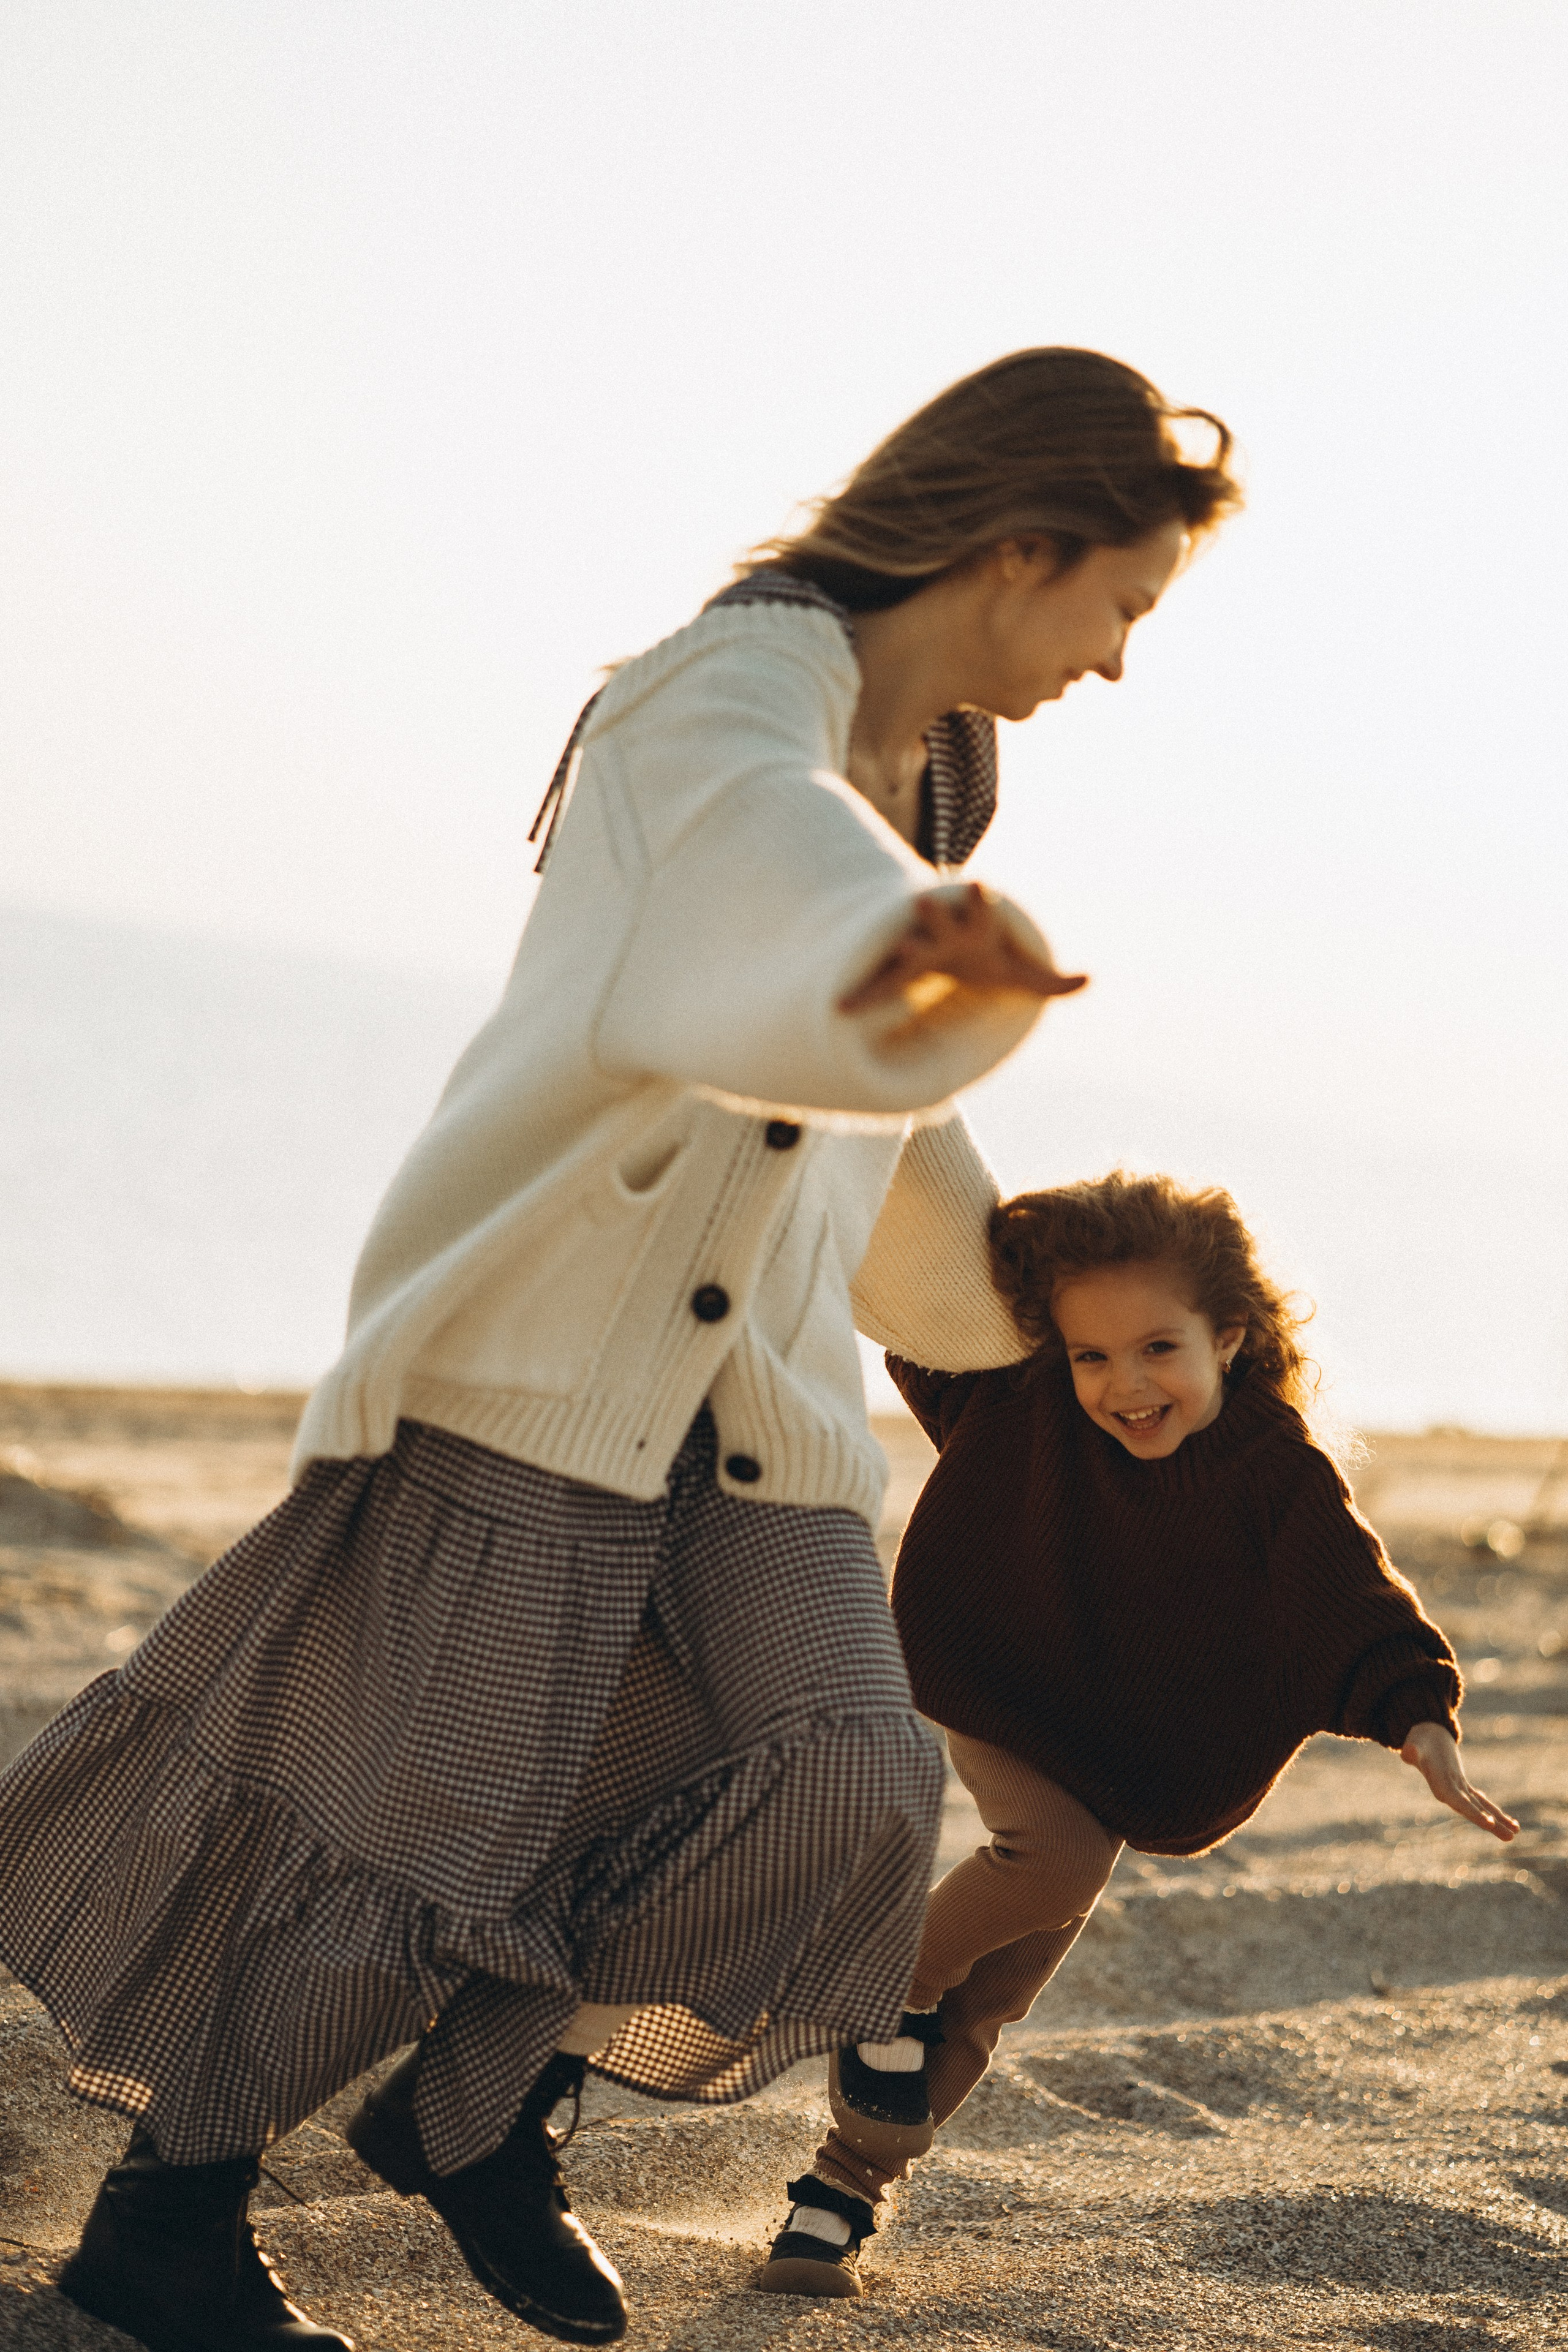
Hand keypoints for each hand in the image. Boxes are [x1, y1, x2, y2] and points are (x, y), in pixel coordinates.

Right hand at [839, 883, 1087, 1042]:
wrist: (949, 958)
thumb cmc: (988, 960)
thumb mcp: (1021, 975)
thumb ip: (1052, 980)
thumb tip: (1089, 980)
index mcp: (975, 928)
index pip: (981, 910)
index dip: (982, 899)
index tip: (982, 885)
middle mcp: (942, 933)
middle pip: (939, 920)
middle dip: (932, 911)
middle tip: (923, 902)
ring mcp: (917, 949)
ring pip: (905, 946)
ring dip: (894, 952)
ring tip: (888, 953)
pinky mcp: (898, 972)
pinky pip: (878, 986)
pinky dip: (860, 997)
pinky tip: (839, 1009)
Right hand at [1400, 1721, 1517, 1841]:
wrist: (1423, 1740)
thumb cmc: (1419, 1742)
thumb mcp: (1414, 1744)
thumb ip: (1412, 1750)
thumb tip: (1408, 1751)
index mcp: (1440, 1786)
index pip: (1459, 1802)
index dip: (1473, 1812)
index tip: (1489, 1823)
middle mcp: (1450, 1794)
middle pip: (1473, 1811)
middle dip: (1490, 1823)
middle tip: (1510, 1837)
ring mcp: (1459, 1792)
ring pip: (1480, 1809)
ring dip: (1497, 1821)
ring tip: (1514, 1833)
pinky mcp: (1464, 1788)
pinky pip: (1482, 1802)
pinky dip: (1495, 1811)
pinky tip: (1510, 1821)